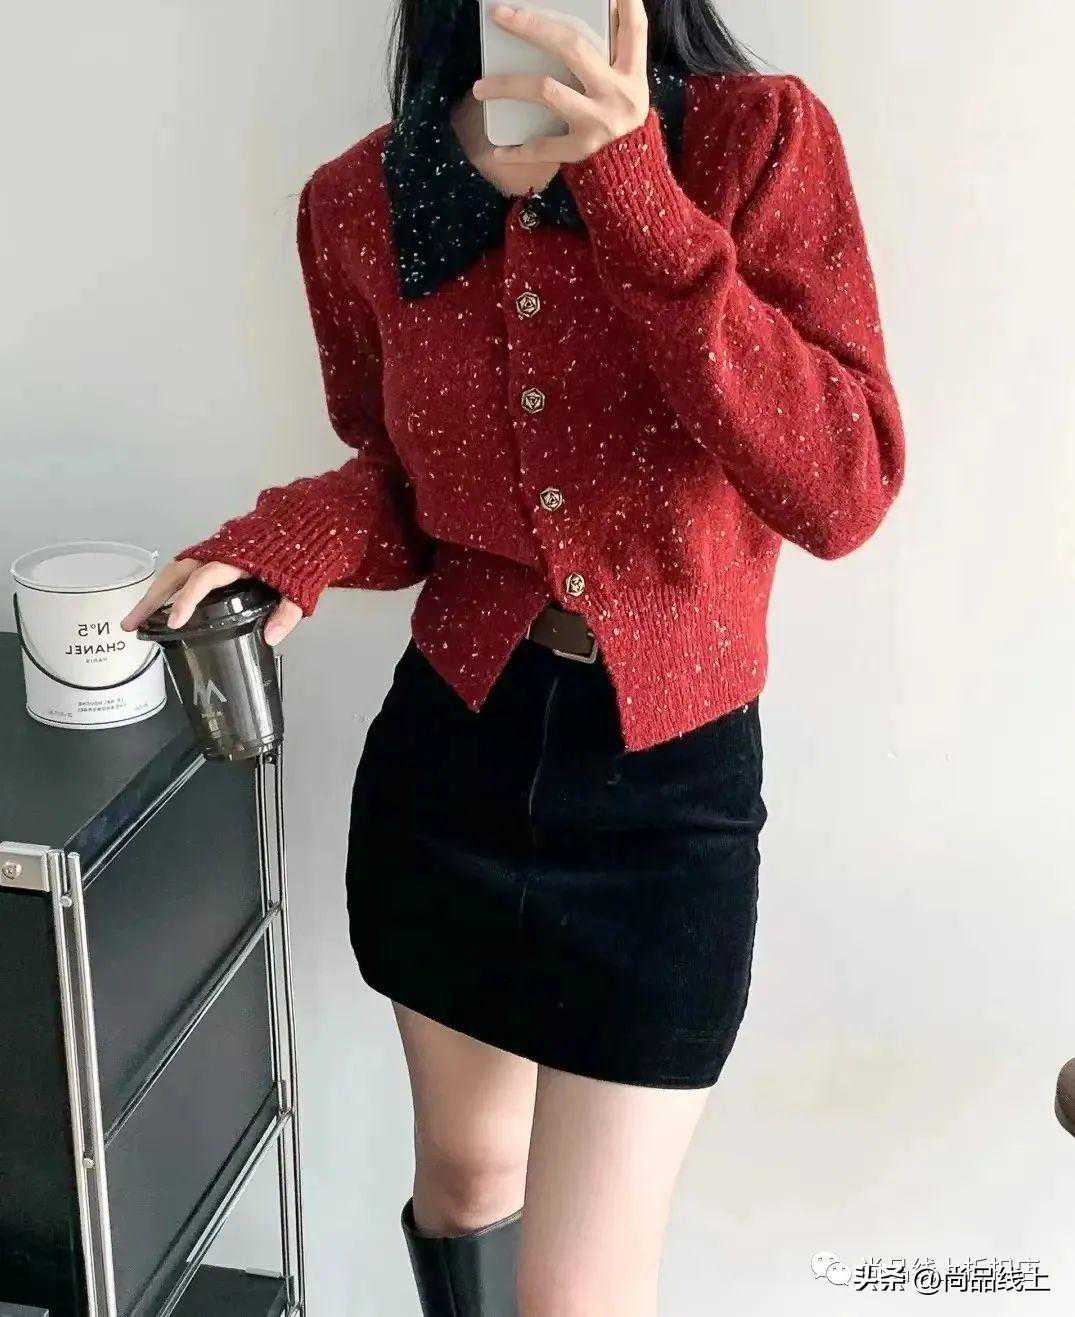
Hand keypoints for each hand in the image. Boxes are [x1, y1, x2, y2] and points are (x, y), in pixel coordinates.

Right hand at [119, 558, 301, 645]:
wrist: (304, 524)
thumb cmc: (300, 553)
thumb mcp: (299, 585)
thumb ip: (287, 611)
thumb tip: (272, 637)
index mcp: (237, 559)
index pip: (204, 578)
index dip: (187, 599)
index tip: (173, 621)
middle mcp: (218, 552)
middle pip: (176, 573)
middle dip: (151, 599)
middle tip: (130, 624)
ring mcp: (212, 551)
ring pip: (175, 570)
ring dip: (153, 593)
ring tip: (136, 620)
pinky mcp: (212, 554)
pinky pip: (183, 569)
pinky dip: (167, 586)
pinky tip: (158, 606)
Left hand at [472, 0, 649, 163]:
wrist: (630, 167)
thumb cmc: (618, 112)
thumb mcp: (626, 80)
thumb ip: (610, 50)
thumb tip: (585, 13)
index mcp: (631, 70)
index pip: (634, 27)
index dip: (625, 2)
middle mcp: (617, 92)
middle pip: (572, 47)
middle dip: (533, 27)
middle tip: (500, 15)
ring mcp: (599, 121)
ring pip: (547, 91)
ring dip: (508, 86)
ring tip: (479, 87)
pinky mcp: (582, 148)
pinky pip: (543, 146)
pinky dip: (518, 150)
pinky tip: (498, 151)